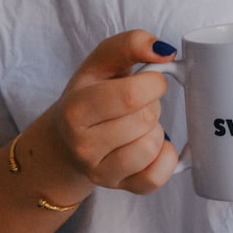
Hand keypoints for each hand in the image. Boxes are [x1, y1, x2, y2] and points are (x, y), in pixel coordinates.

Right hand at [52, 30, 179, 194]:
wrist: (67, 140)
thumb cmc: (91, 94)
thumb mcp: (102, 62)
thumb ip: (131, 44)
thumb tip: (164, 50)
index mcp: (75, 109)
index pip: (131, 96)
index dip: (152, 83)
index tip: (149, 80)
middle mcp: (82, 145)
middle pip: (146, 119)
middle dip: (151, 105)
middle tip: (135, 105)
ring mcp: (101, 172)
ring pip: (152, 147)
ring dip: (156, 130)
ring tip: (137, 125)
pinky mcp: (121, 189)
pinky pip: (157, 177)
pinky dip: (165, 158)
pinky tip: (152, 147)